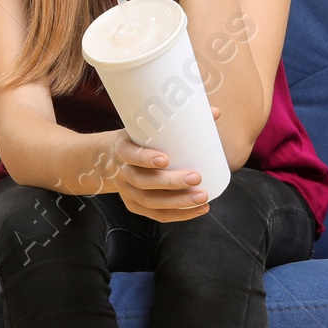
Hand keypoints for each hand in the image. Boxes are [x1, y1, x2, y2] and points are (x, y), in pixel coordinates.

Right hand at [111, 106, 223, 222]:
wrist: (112, 159)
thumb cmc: (140, 139)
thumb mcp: (149, 127)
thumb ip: (180, 120)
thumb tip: (215, 112)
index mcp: (123, 148)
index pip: (129, 154)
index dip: (144, 158)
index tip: (165, 159)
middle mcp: (122, 172)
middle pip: (143, 181)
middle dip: (171, 182)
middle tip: (197, 177)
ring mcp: (127, 192)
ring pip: (151, 202)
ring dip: (178, 202)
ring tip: (203, 197)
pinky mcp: (135, 206)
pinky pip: (156, 215)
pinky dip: (179, 214)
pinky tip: (199, 209)